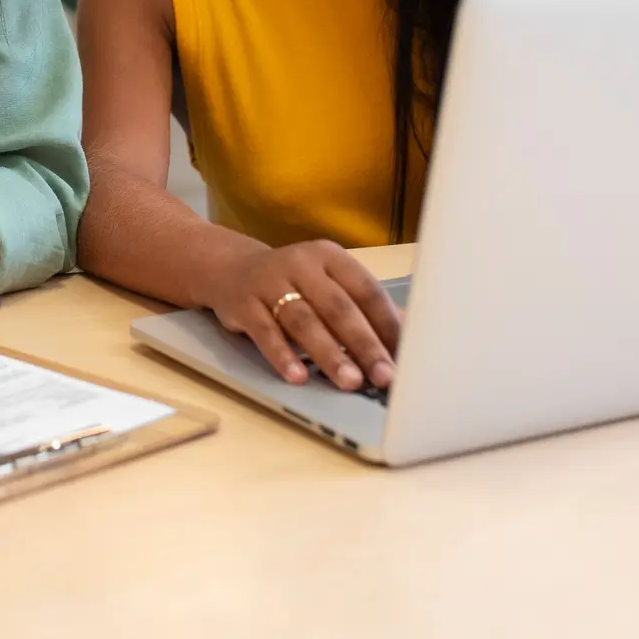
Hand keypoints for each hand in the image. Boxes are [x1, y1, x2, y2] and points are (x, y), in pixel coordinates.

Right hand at [203, 240, 401, 390]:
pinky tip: (297, 377)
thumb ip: (362, 307)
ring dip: (329, 353)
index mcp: (330, 257)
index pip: (366, 290)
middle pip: (338, 307)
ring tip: (350, 382)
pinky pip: (265, 331)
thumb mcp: (327, 284)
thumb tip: (408, 335)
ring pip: (304, 320)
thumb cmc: (292, 283)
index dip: (388, 323)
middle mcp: (301, 263)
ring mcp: (270, 282)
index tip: (406, 356)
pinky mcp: (243, 303)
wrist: (230, 269)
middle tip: (384, 375)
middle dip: (364, 344)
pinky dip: (282, 355)